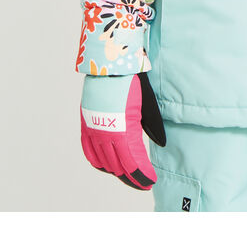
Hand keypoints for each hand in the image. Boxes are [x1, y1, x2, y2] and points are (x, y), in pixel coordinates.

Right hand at [80, 72, 165, 189]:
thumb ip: (152, 126)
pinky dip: (99, 163)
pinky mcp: (86, 125)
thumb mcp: (147, 104)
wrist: (109, 64)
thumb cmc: (130, 81)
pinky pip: (89, 152)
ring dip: (117, 172)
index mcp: (122, 131)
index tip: (151, 181)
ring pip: (104, 163)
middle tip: (143, 182)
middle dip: (133, 178)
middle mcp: (105, 135)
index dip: (143, 176)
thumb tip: (160, 143)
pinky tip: (108, 166)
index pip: (133, 164)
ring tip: (129, 175)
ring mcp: (93, 131)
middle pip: (119, 168)